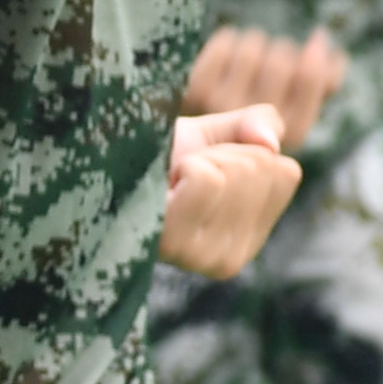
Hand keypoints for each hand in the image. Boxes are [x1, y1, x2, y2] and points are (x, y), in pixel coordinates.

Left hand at [162, 107, 302, 278]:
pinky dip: (182, 164)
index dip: (244, 149)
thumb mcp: (215, 134)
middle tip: (180, 171)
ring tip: (169, 179)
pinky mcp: (173, 244)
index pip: (285, 172)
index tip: (208, 163)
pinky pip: (205, 180)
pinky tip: (161, 186)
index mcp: (251, 237)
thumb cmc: (155, 153)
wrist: (97, 161)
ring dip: (199, 158)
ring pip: (234, 173)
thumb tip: (270, 142)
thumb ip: (254, 126)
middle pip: (261, 169)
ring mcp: (202, 257)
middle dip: (220, 152)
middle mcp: (232, 258)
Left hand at [182, 25, 344, 155]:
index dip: (319, 57)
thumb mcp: (288, 114)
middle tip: (276, 54)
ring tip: (249, 59)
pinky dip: (229, 41)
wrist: (181, 147)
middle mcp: (254, 130)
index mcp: (287, 140)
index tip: (317, 40)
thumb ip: (315, 89)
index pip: (312, 81)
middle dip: (284, 51)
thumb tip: (334, 57)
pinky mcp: (197, 90)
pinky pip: (226, 44)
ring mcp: (224, 110)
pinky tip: (227, 55)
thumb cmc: (243, 126)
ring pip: (254, 49)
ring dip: (256, 45)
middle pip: (282, 62)